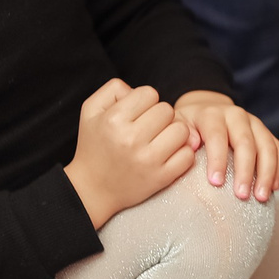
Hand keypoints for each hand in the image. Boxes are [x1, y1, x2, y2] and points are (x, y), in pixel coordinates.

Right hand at [64, 79, 192, 227]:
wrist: (92, 188)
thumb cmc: (94, 144)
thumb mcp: (91, 111)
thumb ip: (113, 89)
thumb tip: (139, 91)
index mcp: (114, 120)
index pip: (149, 93)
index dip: (145, 101)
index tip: (138, 114)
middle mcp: (131, 139)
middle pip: (167, 110)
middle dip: (160, 116)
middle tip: (149, 128)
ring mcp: (148, 160)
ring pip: (182, 130)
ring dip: (174, 133)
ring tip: (160, 140)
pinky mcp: (161, 178)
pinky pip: (187, 155)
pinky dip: (181, 153)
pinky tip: (167, 155)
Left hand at [174, 90, 278, 201]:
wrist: (206, 108)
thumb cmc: (189, 125)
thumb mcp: (177, 124)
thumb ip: (180, 134)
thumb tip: (192, 144)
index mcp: (212, 114)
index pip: (217, 136)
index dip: (218, 159)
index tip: (215, 183)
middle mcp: (236, 116)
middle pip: (246, 143)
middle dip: (245, 171)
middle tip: (242, 195)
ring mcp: (255, 123)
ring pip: (268, 146)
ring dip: (267, 173)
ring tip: (261, 196)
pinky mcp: (266, 133)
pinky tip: (275, 187)